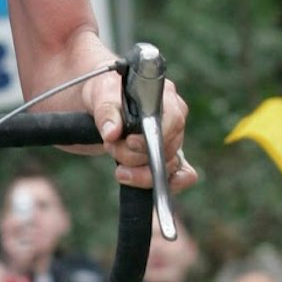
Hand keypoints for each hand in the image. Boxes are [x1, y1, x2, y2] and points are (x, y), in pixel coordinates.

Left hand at [80, 65, 195, 194]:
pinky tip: (152, 189)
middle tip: (111, 148)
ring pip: (171, 166)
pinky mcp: (167, 157)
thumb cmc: (105, 92)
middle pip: (169, 148)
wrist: (100, 103)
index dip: (151, 138)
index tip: (128, 141)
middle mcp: (174, 118)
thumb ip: (105, 112)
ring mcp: (173, 139)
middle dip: (136, 156)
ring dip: (140, 172)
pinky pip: (181, 176)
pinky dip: (168, 185)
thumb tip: (112, 133)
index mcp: (165, 97)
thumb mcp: (100, 95)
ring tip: (118, 168)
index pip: (173, 121)